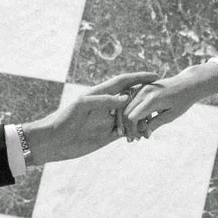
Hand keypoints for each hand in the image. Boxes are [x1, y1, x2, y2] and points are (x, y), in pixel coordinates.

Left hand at [20, 73, 157, 164]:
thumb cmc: (63, 120)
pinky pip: (126, 131)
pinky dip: (136, 130)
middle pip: (131, 96)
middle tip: (164, 92)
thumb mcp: (82, 106)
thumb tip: (126, 98)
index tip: (155, 75)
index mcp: (99, 94)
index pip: (123, 82)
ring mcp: (107, 121)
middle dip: (146, 93)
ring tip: (160, 113)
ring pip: (131, 114)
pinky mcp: (107, 136)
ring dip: (144, 113)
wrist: (52, 141)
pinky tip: (148, 130)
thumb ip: (104, 100)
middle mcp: (106, 106)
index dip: (139, 77)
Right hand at [122, 67, 217, 139]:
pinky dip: (131, 112)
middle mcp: (144, 91)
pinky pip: (130, 101)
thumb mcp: (171, 115)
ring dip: (127, 119)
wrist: (188, 83)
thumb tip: (144, 135)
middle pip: (125, 111)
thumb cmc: (182, 100)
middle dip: (128, 126)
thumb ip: (156, 124)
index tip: (139, 138)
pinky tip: (139, 121)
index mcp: (152, 99)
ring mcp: (142, 88)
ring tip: (136, 131)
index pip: (132, 117)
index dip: (133, 130)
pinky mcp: (142, 87)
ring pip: (125, 105)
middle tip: (135, 138)